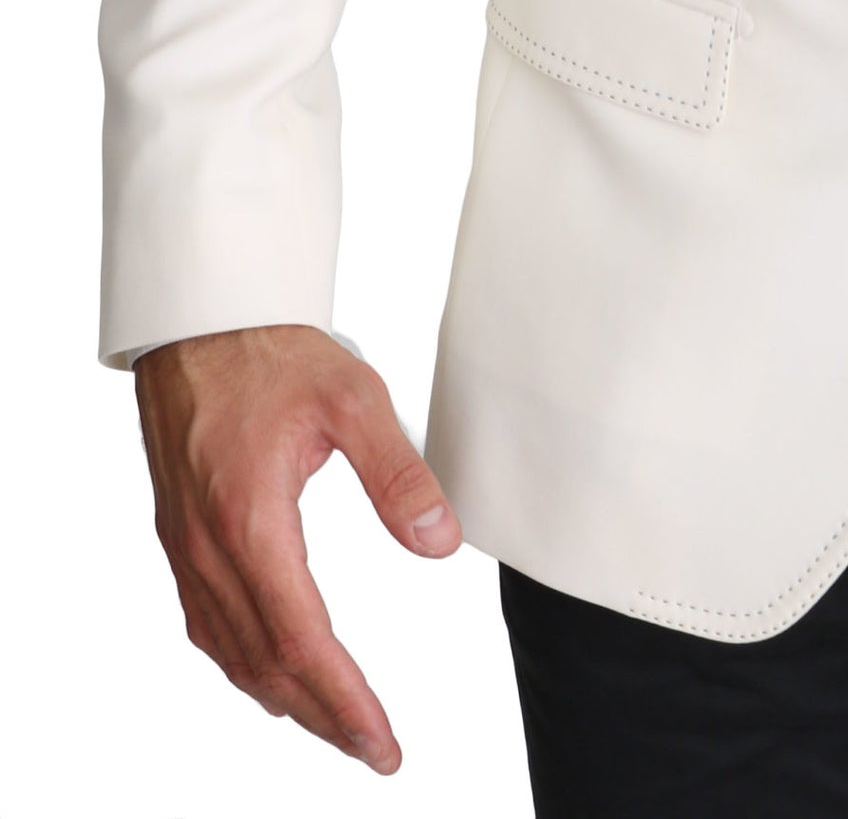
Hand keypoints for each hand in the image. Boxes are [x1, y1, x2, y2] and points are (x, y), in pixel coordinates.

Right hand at [134, 324, 461, 773]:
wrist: (200, 321)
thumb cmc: (273, 352)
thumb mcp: (354, 398)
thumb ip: (398, 475)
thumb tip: (441, 544)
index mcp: (251, 522)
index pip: (303, 639)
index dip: (345, 699)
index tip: (383, 740)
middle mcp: (210, 548)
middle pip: (266, 663)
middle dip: (324, 716)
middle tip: (374, 750)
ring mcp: (188, 547)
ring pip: (232, 652)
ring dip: (284, 697)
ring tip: (337, 724)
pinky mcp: (181, 536)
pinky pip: (208, 624)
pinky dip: (245, 661)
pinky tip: (272, 669)